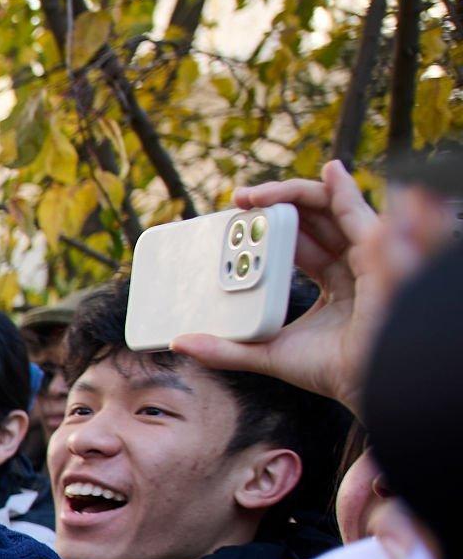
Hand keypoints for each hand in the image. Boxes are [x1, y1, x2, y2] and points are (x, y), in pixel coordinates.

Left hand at [172, 160, 419, 416]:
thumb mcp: (267, 353)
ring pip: (332, 211)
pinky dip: (347, 193)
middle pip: (314, 220)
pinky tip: (333, 173)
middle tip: (238, 199)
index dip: (269, 228)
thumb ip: (225, 349)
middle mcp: (350, 265)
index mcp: (330, 280)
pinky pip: (362, 217)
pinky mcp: (378, 258)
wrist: (363, 386)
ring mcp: (366, 259)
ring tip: (258, 194)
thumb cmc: (328, 370)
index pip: (299, 242)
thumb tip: (180, 342)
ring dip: (296, 194)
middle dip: (276, 203)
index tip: (236, 216)